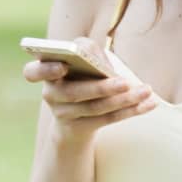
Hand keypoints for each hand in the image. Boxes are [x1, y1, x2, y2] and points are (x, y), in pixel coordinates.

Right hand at [22, 37, 155, 141]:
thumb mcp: (82, 61)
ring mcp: (63, 115)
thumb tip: (98, 59)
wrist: (75, 117)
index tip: (62, 67)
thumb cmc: (81, 76)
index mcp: (45, 73)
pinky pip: (107, 120)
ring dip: (124, 100)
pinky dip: (131, 110)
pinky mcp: (80, 129)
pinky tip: (150, 103)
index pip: (32, 72)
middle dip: (101, 88)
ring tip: (146, 91)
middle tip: (124, 81)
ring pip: (95, 108)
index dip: (45, 71)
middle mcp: (50, 95)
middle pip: (74, 93)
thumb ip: (87, 52)